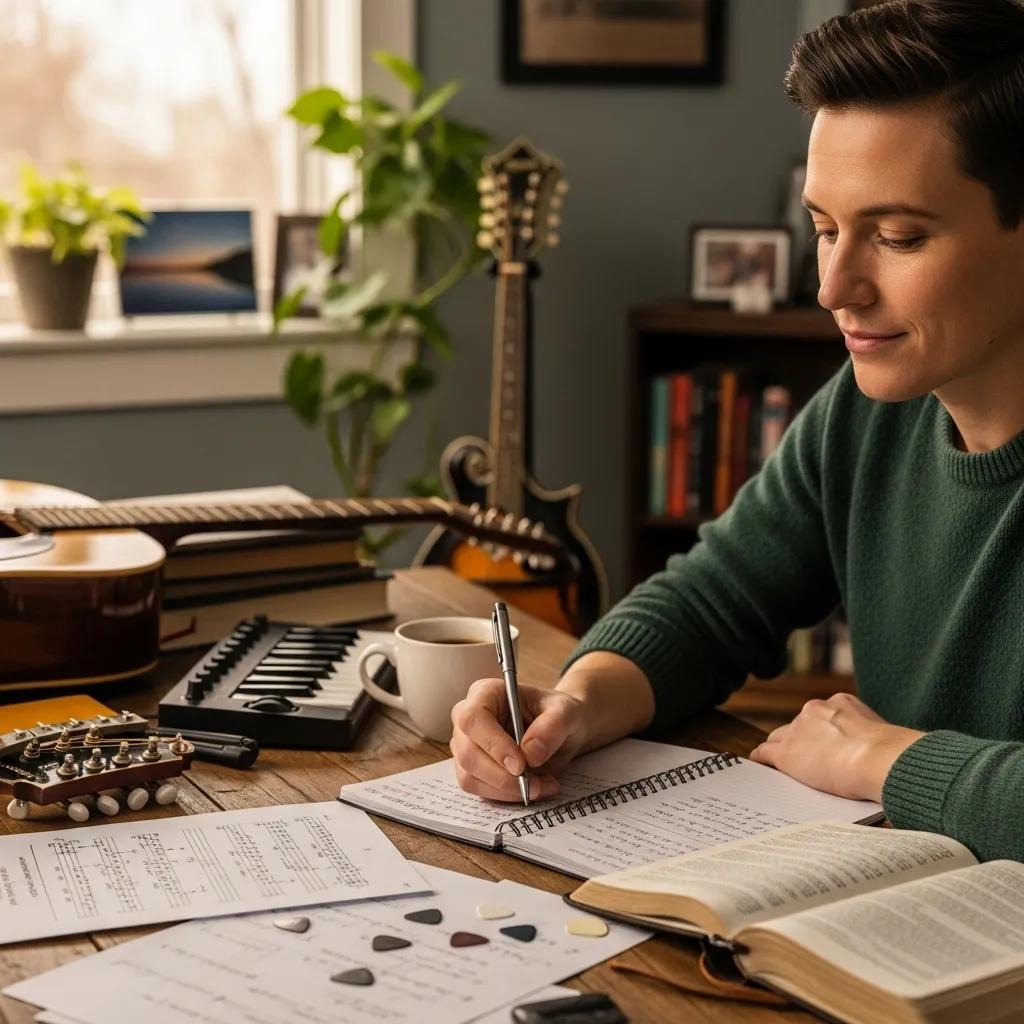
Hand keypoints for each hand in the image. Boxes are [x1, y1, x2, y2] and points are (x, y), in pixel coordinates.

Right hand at [450, 678, 588, 801]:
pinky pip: (478, 789)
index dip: (493, 744)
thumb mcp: (567, 712)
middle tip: (536, 785)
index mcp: (486, 693)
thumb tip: (530, 753)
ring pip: (469, 777)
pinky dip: (506, 796)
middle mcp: (467, 718)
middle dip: (502, 777)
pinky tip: (533, 788)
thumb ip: (552, 726)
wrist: (561, 730)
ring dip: (506, 790)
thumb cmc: (558, 714)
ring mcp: (465, 745)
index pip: (473, 718)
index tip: (520, 765)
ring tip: (542, 786)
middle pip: (467, 753)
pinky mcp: (471, 769)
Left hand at [748, 693, 923, 801]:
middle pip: (798, 726)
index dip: (822, 734)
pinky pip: (765, 753)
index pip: (822, 718)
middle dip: (801, 740)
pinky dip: (762, 760)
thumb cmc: (891, 753)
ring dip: (782, 750)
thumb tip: (878, 752)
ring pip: (780, 738)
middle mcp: (815, 710)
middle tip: (806, 759)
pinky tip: (761, 767)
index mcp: (841, 703)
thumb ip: (869, 738)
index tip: (826, 745)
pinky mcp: (786, 752)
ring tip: (779, 765)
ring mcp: (798, 730)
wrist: (878, 758)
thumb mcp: (881, 736)